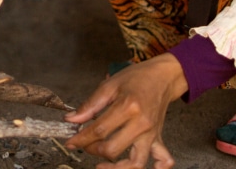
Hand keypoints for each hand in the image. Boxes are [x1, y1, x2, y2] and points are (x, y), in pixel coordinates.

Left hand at [64, 54, 188, 168]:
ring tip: (102, 165)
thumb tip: (71, 120)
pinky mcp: (158, 138)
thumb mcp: (109, 85)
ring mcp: (152, 133)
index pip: (99, 130)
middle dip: (93, 150)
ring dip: (116, 168)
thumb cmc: (137, 78)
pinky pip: (164, 160)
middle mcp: (142, 123)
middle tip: (85, 144)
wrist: (163, 76)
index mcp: (128, 107)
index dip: (81, 139)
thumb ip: (90, 105)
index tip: (71, 142)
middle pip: (113, 149)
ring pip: (136, 162)